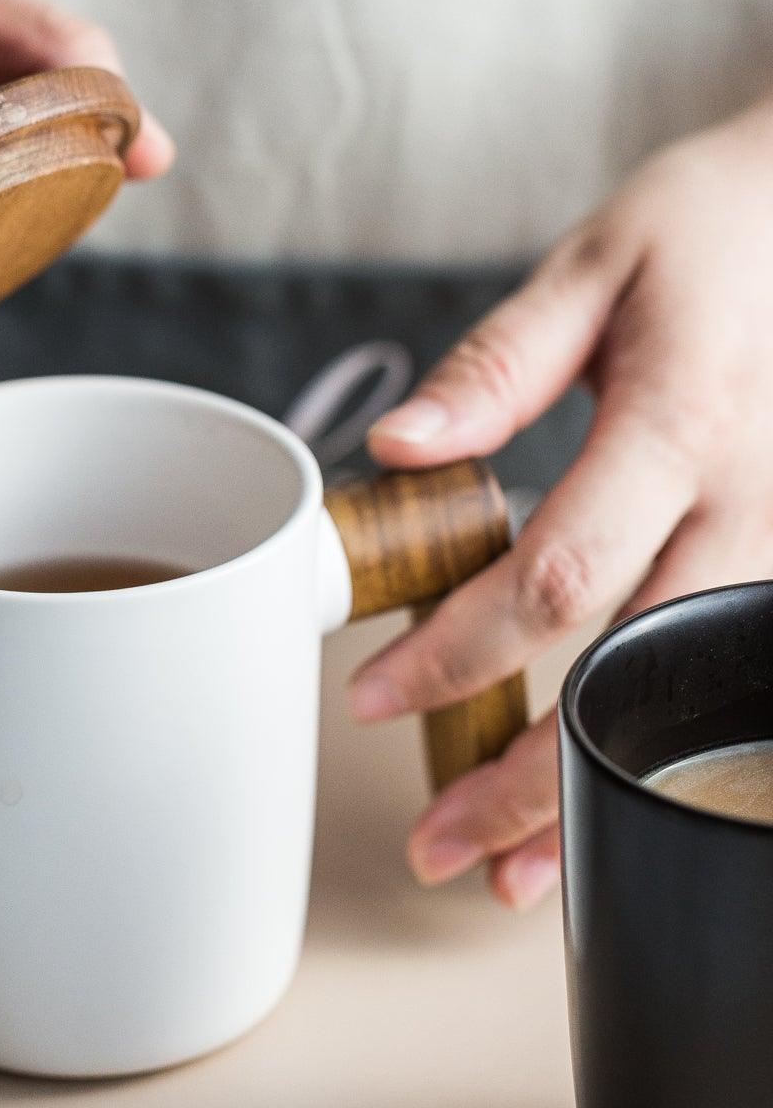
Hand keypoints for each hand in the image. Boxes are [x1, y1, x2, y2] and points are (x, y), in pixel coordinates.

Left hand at [348, 103, 772, 908]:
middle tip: (438, 848)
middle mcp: (752, 504)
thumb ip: (497, 364)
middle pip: (632, 675)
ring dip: (600, 796)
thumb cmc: (717, 231)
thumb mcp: (598, 262)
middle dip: (530, 779)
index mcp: (683, 423)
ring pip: (689, 706)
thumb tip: (398, 451)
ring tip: (511, 876)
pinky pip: (722, 681)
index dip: (462, 651)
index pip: (559, 574)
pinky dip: (657, 752)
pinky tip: (598, 802)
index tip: (373, 694)